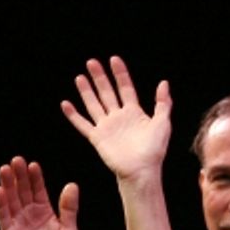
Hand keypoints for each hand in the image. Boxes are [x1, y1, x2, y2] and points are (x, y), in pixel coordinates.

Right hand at [0, 157, 78, 229]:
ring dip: (7, 185)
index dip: (35, 178)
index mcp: (44, 213)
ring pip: (11, 200)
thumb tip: (72, 185)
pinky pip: (4, 217)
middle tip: (16, 160)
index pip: (38, 191)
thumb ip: (69, 209)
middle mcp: (29, 215)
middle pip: (22, 192)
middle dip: (19, 176)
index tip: (33, 165)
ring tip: (5, 170)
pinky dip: (1, 204)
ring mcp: (18, 224)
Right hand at [62, 56, 171, 184]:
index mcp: (135, 113)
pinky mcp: (97, 138)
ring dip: (86, 91)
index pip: (126, 88)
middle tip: (92, 62)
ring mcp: (107, 127)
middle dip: (100, 77)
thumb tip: (164, 83)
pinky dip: (73, 115)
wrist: (141, 170)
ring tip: (80, 77)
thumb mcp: (162, 123)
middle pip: (107, 93)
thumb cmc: (154, 150)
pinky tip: (65, 104)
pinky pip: (82, 124)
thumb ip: (163, 103)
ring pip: (94, 104)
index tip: (114, 59)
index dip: (120, 74)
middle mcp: (119, 118)